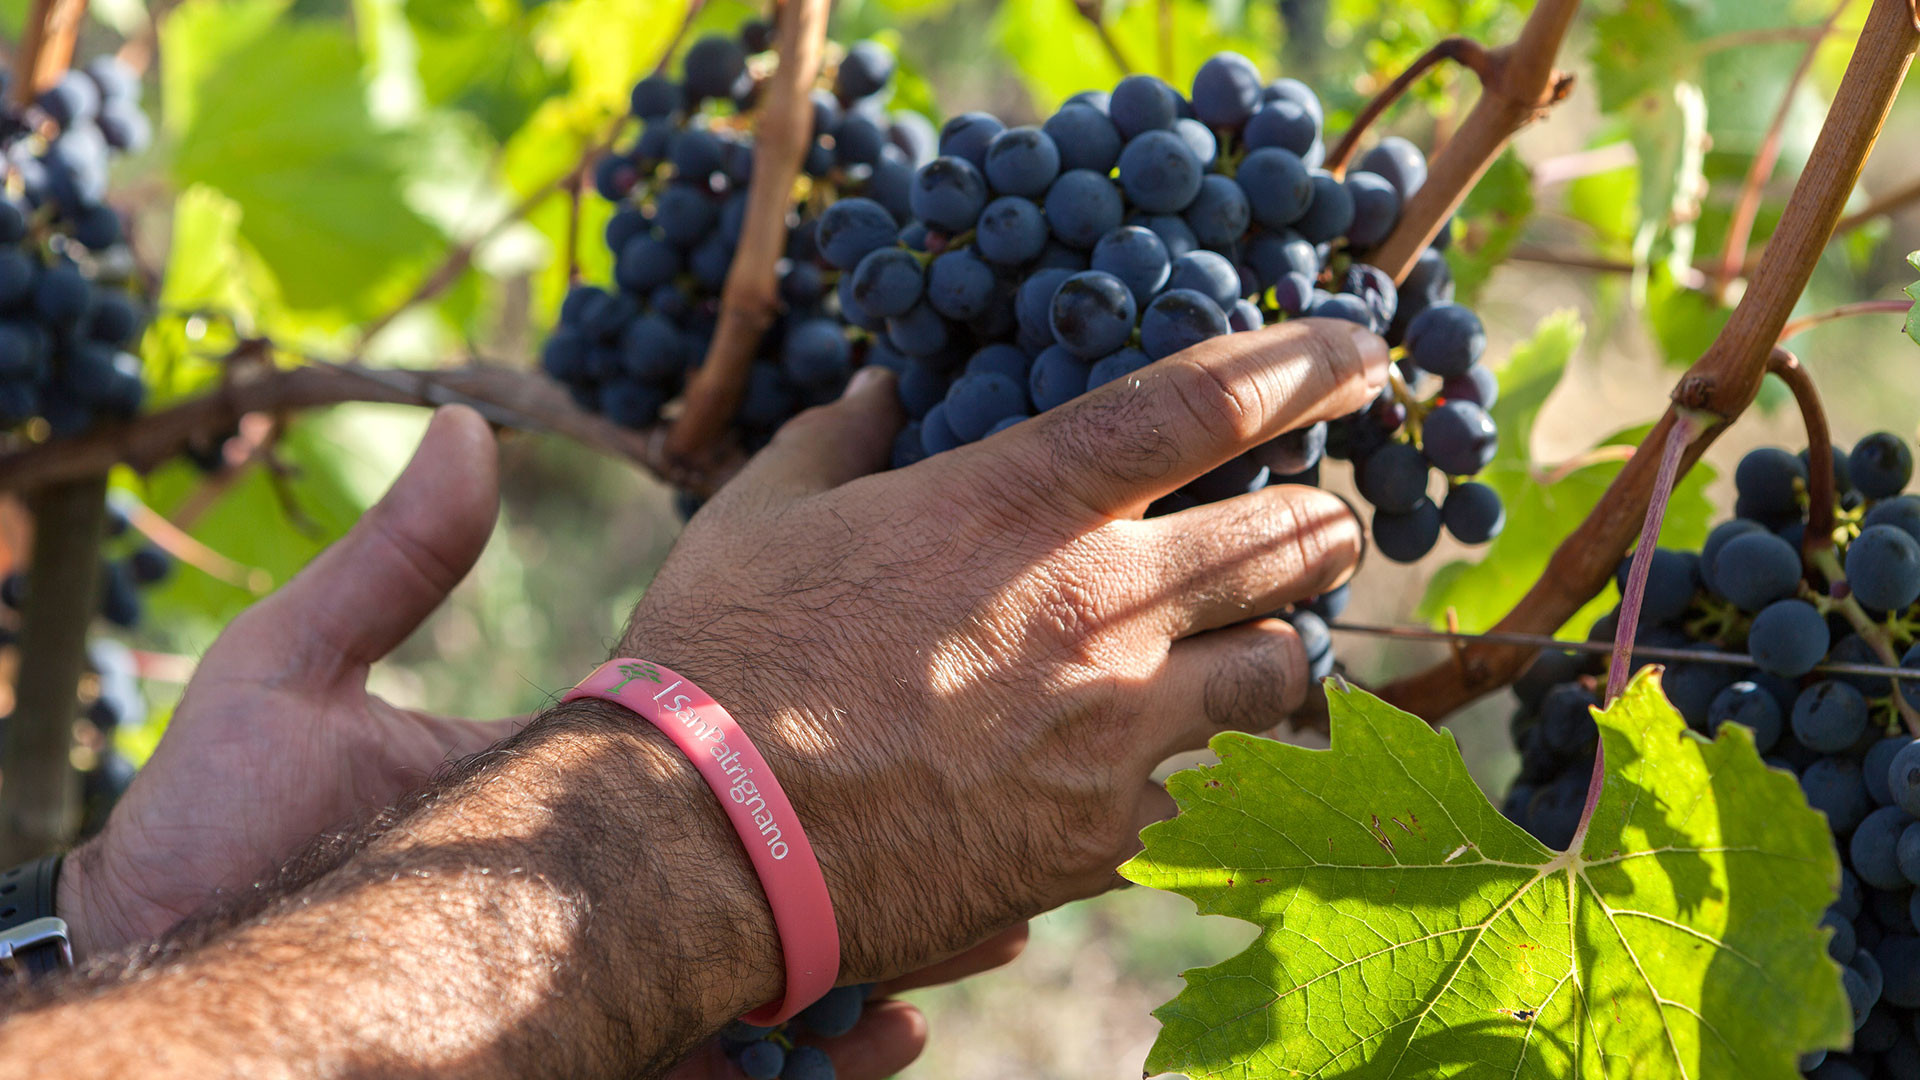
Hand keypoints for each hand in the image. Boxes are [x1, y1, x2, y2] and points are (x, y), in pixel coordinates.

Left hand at [59, 408, 1025, 1079]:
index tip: (899, 675)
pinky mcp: (609, 1057)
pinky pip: (744, 1065)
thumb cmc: (216, 836)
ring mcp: (613, 981)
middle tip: (991, 803)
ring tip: (996, 916)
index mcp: (564, 785)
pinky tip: (893, 1026)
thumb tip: (460, 422)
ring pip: (787, 962)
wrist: (191, 1008)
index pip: (718, 753)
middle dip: (887, 841)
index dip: (811, 728)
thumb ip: (388, 565)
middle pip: (777, 857)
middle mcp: (607, 887)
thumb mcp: (293, 681)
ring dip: (895, 943)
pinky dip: (830, 1050)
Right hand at [620, 318, 1388, 982]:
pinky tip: (1170, 762)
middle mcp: (1099, 606)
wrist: (706, 843)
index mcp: (1022, 502)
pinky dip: (1211, 765)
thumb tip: (880, 392)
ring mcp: (1117, 728)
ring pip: (1281, 670)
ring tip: (1243, 650)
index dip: (1303, 363)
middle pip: (1291, 538)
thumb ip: (840, 437)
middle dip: (1318, 521)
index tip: (1356, 353)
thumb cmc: (726, 660)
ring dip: (1273, 647)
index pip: (1206, 401)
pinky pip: (1215, 788)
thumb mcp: (766, 514)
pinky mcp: (1106, 837)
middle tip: (1310, 521)